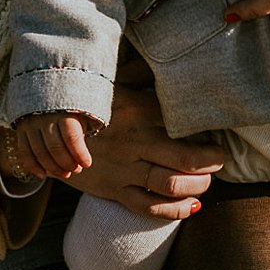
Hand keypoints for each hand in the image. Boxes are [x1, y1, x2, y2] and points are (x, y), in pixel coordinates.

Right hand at [13, 112, 92, 178]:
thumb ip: (79, 133)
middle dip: (67, 163)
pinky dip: (33, 166)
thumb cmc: (67, 105)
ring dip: (53, 168)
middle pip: (55, 148)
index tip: (87, 164)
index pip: (71, 137)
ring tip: (65, 173)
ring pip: (39, 153)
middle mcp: (44, 117)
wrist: (43, 86)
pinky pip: (24, 152)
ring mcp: (30, 123)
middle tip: (76, 170)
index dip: (80, 154)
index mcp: (63, 110)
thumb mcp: (78, 113)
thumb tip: (81, 161)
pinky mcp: (21, 129)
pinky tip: (43, 174)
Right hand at [65, 71, 224, 219]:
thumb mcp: (115, 81)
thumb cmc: (92, 104)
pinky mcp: (115, 190)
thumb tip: (169, 58)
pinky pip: (149, 207)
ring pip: (171, 184)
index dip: (208, 127)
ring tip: (207, 180)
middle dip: (211, 162)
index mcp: (138, 109)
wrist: (50, 131)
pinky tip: (191, 205)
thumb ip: (142, 72)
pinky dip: (175, 210)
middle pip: (186, 158)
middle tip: (219, 159)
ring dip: (198, 186)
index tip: (218, 128)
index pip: (183, 120)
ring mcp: (124, 167)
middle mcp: (135, 140)